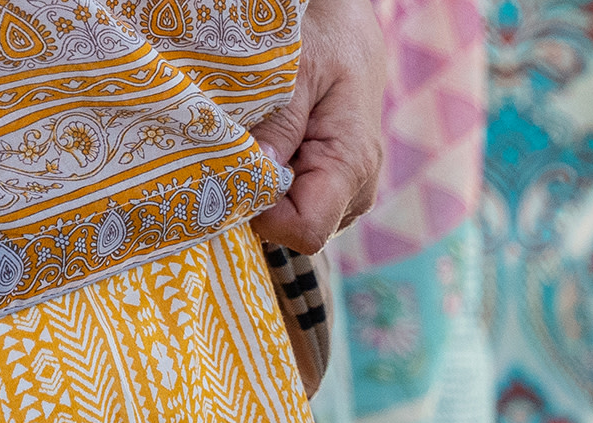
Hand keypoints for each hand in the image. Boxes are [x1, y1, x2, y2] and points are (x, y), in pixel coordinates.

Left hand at [248, 0, 387, 253]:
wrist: (349, 19)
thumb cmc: (326, 34)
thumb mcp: (297, 69)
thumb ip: (279, 126)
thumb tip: (255, 174)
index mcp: (351, 165)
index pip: (306, 231)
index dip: (264, 212)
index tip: (235, 172)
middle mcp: (357, 188)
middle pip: (296, 228)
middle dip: (261, 196)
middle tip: (244, 143)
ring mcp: (349, 188)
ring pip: (294, 217)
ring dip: (265, 184)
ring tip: (261, 134)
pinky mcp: (336, 181)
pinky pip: (297, 199)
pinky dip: (274, 176)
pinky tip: (270, 139)